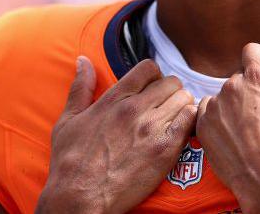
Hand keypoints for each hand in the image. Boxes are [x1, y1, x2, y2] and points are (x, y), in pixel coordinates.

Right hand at [35, 57, 196, 213]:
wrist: (80, 199)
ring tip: (174, 119)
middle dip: (170, 92)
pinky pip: (191, 119)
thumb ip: (80, 87)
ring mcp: (151, 128)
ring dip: (182, 106)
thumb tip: (83, 61)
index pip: (148, 68)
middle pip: (171, 82)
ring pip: (184, 98)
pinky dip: (190, 122)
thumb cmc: (70, 163)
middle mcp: (135, 109)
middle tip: (165, 107)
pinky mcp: (165, 149)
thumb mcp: (68, 120)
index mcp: (114, 99)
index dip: (154, 76)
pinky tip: (181, 132)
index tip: (152, 89)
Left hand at [195, 37, 259, 213]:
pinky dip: (219, 120)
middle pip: (239, 76)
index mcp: (258, 76)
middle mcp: (231, 86)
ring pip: (224, 96)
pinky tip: (235, 136)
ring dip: (234, 105)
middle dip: (251, 88)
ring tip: (251, 129)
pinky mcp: (203, 127)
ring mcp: (214, 106)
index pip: (253, 50)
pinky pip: (208, 113)